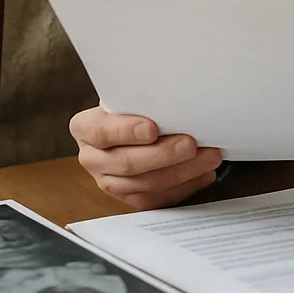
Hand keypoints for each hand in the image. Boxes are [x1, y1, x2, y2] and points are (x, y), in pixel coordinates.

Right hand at [70, 107, 222, 210]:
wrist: (128, 123)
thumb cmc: (131, 105)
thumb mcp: (128, 94)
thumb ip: (141, 98)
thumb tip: (173, 92)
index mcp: (85, 128)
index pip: (101, 132)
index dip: (126, 131)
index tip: (152, 128)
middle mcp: (92, 158)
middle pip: (127, 162)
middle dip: (164, 154)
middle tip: (191, 144)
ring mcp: (109, 182)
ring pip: (145, 185)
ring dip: (182, 172)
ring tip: (207, 158)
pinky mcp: (129, 198)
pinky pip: (157, 200)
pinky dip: (184, 187)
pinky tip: (202, 174)